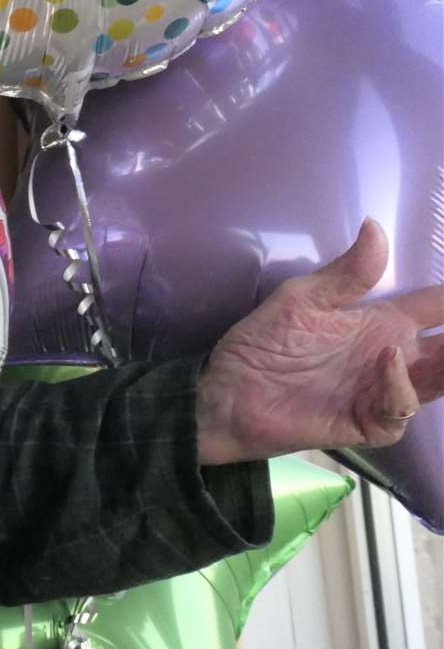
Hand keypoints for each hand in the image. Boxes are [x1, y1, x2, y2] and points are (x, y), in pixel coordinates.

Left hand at [197, 219, 443, 465]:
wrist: (226, 394)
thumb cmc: (262, 344)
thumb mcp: (302, 300)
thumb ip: (345, 273)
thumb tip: (376, 226)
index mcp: (380, 323)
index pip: (435, 306)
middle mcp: (391, 357)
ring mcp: (382, 392)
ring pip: (438, 380)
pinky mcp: (367, 422)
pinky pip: (398, 409)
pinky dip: (400, 389)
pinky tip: (389, 361)